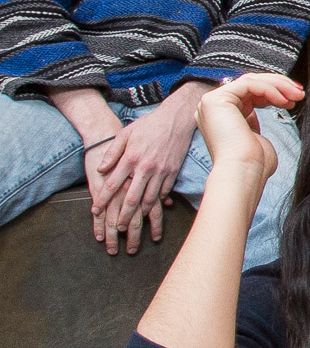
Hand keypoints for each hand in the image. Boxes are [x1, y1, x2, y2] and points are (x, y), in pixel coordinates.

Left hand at [85, 87, 205, 253]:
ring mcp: (160, 171)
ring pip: (149, 198)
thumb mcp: (125, 134)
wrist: (177, 119)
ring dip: (140, 214)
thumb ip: (111, 152)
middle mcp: (145, 168)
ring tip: (134, 224)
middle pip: (131, 198)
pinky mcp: (172, 172)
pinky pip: (163, 192)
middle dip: (123, 215)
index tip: (95, 210)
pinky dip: (157, 202)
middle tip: (116, 228)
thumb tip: (100, 170)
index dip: (102, 199)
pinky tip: (151, 209)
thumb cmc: (148, 125)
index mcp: (130, 158)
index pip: (112, 184)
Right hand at [196, 72, 302, 183]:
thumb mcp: (255, 136)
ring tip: (297, 96)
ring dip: (278, 85)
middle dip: (278, 86)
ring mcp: (211, 103)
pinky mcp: (216, 100)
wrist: (244, 172)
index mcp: (221, 116)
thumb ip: (253, 121)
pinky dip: (269, 89)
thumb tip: (265, 108)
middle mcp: (213, 108)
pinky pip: (248, 84)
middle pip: (250, 84)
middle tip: (299, 94)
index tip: (294, 99)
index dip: (274, 92)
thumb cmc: (253, 162)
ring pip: (250, 81)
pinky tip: (284, 100)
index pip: (249, 93)